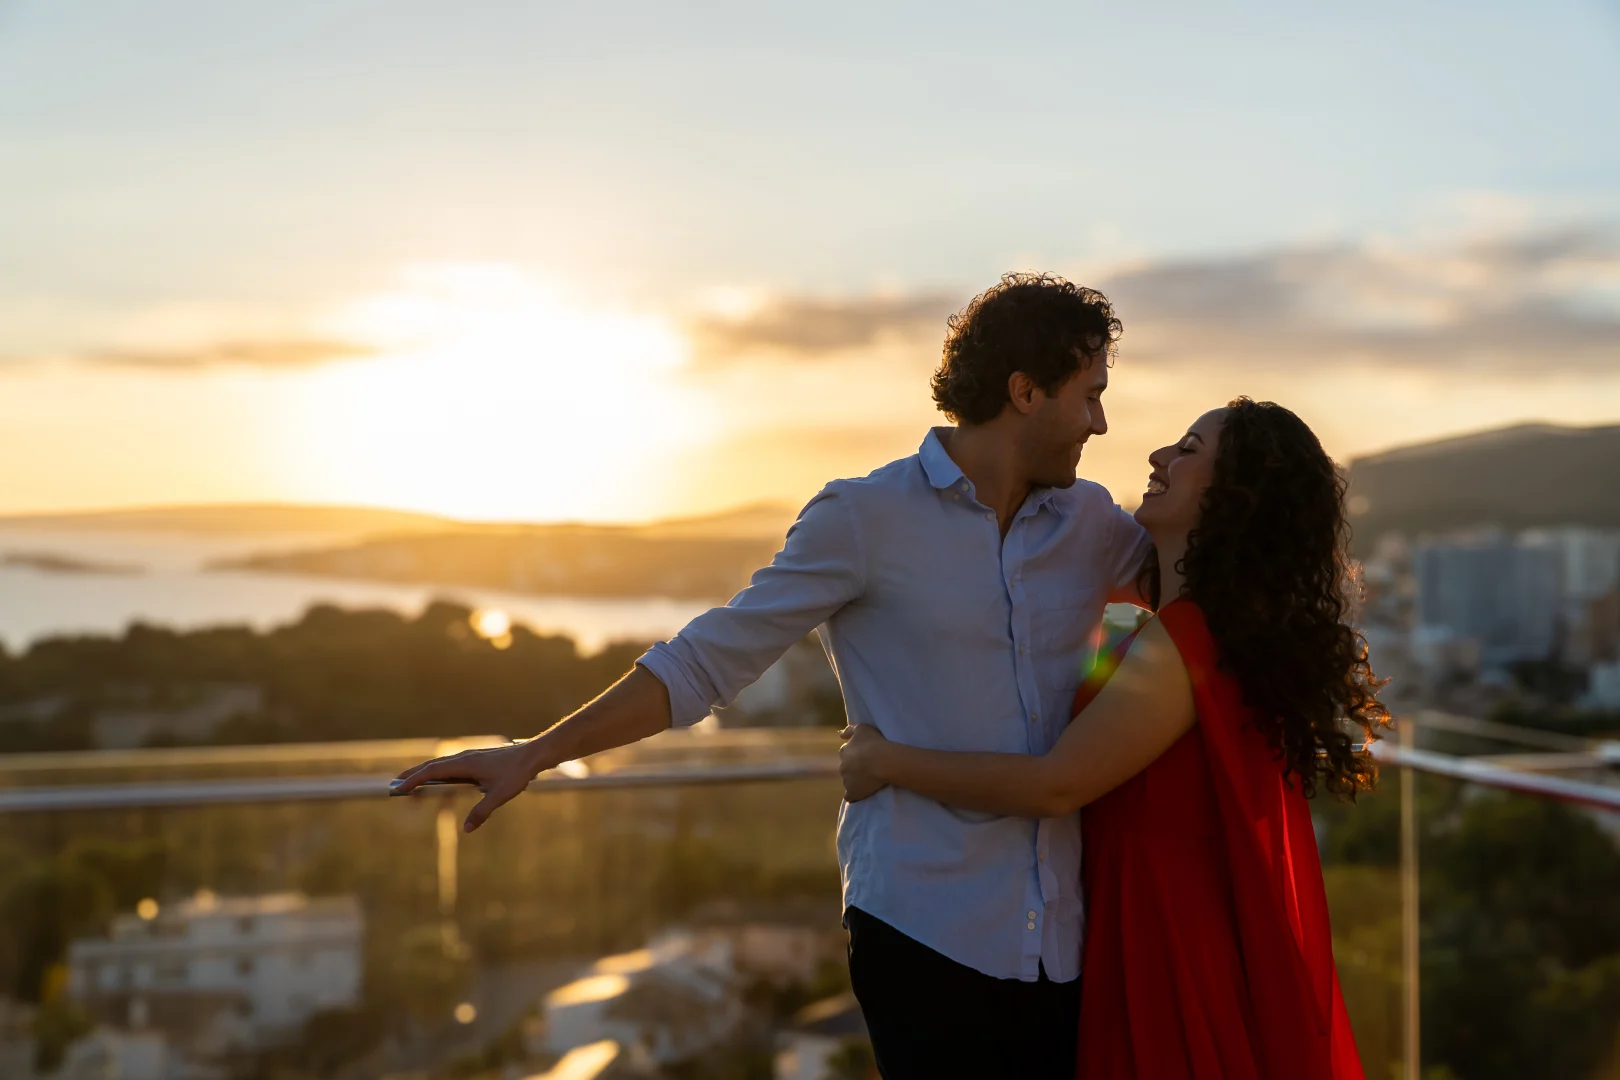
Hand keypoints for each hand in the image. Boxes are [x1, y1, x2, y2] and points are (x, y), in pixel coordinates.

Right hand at [392, 739, 552, 832]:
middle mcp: (463, 757)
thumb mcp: (500, 795)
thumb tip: (467, 828)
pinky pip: (450, 765)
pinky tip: (437, 779)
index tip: (398, 788)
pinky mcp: (475, 759)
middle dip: (412, 774)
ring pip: (441, 764)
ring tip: (410, 782)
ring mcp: (469, 757)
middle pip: (432, 765)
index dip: (414, 779)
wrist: (532, 755)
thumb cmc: (517, 773)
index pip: (432, 771)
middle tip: (394, 784)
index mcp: (465, 763)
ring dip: (424, 772)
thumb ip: (483, 811)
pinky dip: (437, 772)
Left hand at [839, 724, 890, 802]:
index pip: (845, 753)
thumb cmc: (875, 743)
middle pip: (846, 768)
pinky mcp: (852, 793)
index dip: (854, 755)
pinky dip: (854, 795)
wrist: (883, 761)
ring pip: (848, 782)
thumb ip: (850, 730)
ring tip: (868, 781)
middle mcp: (842, 766)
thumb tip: (840, 735)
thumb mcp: (862, 729)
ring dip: (855, 782)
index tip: (863, 757)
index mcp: (844, 752)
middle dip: (853, 769)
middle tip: (866, 769)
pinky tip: (861, 795)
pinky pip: (850, 796)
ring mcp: (846, 781)